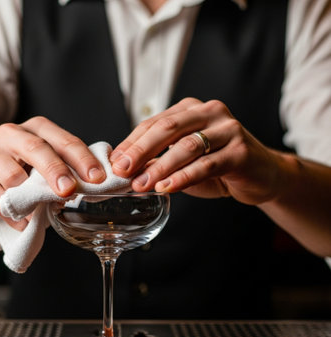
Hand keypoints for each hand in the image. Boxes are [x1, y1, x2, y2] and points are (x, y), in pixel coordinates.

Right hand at [0, 117, 105, 228]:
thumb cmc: (23, 177)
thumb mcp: (46, 171)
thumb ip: (68, 176)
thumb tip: (96, 192)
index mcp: (36, 129)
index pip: (63, 140)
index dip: (82, 159)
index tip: (97, 178)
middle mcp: (11, 134)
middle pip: (37, 148)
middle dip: (56, 170)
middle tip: (70, 191)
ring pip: (13, 175)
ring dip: (31, 199)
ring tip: (42, 214)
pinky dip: (14, 215)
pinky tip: (24, 223)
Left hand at [110, 98, 281, 205]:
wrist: (260, 175)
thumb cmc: (216, 166)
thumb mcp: (182, 162)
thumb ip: (158, 161)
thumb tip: (125, 171)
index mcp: (191, 110)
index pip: (154, 123)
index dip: (132, 143)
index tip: (114, 163)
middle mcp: (209, 113)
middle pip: (168, 128)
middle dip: (141, 150)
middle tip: (122, 170)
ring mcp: (228, 129)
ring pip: (186, 146)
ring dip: (160, 167)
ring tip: (141, 184)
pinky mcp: (241, 151)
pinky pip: (206, 164)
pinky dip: (184, 177)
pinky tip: (167, 188)